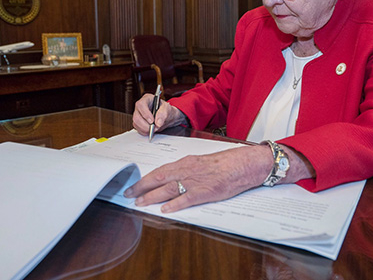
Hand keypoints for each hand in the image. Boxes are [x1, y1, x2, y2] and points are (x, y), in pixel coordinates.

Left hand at [123, 144, 272, 212]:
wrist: (242, 164)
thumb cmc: (224, 163)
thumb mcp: (201, 162)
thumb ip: (186, 169)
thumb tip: (172, 177)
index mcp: (186, 162)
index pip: (160, 170)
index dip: (145, 179)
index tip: (134, 184)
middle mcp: (187, 170)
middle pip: (159, 179)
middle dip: (142, 187)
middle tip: (129, 194)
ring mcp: (196, 181)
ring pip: (168, 189)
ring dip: (152, 196)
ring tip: (140, 202)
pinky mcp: (205, 192)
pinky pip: (187, 198)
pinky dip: (175, 204)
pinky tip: (165, 210)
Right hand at [132, 94, 185, 135]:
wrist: (167, 116)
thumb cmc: (166, 110)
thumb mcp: (168, 109)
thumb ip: (163, 114)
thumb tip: (158, 122)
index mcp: (147, 99)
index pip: (141, 104)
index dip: (145, 114)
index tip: (152, 121)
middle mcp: (140, 106)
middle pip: (136, 116)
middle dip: (145, 125)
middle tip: (155, 128)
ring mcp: (138, 114)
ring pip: (136, 123)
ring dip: (145, 129)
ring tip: (155, 129)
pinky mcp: (138, 122)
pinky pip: (138, 128)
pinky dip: (144, 131)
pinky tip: (151, 130)